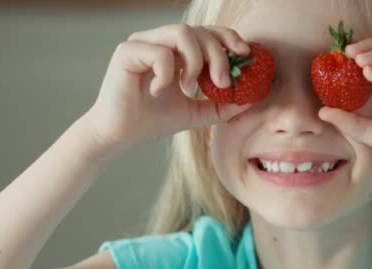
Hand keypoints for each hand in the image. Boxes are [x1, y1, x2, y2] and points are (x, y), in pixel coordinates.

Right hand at [85, 24, 251, 147]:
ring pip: (181, 33)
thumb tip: (251, 100)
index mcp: (176, 50)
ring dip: (195, 60)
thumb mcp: (196, 112)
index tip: (245, 54)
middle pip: (199, 31)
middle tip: (223, 82)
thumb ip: (221, 105)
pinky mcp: (127, 52)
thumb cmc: (153, 120)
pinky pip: (159, 53)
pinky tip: (161, 91)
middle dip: (217, 55)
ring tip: (190, 87)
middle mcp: (159, 40)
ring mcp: (142, 43)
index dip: (228, 38)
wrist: (120, 135)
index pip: (207, 32)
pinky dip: (169, 73)